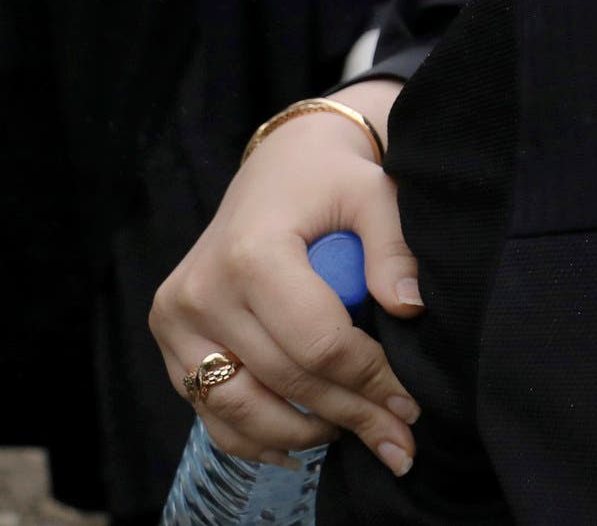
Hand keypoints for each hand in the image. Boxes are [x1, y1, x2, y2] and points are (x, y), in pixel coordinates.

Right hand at [150, 81, 421, 474]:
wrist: (279, 166)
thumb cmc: (333, 178)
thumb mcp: (375, 193)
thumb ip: (394, 249)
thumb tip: (410, 309)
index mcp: (252, 254)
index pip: (318, 343)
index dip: (369, 381)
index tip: (411, 406)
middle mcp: (202, 291)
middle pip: (284, 380)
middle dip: (349, 416)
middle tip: (400, 442)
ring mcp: (177, 318)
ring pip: (238, 407)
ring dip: (300, 433)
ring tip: (354, 436)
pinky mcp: (169, 336)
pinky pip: (207, 406)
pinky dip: (250, 436)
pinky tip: (297, 447)